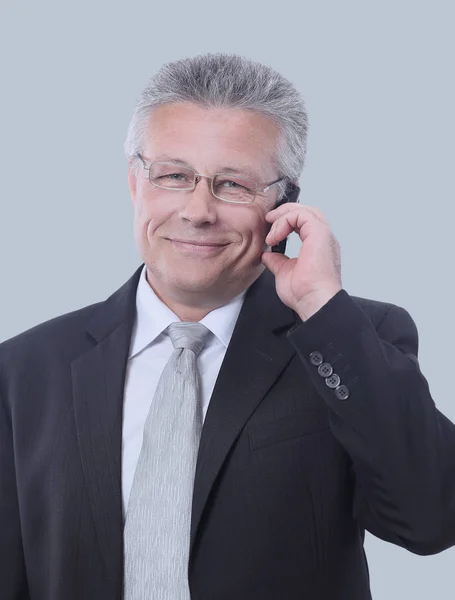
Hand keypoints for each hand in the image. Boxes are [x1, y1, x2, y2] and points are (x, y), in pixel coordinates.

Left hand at [261, 204, 342, 320]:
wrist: (314, 302)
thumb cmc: (305, 294)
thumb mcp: (284, 273)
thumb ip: (277, 261)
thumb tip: (268, 255)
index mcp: (317, 247)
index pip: (304, 223)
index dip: (286, 221)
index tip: (270, 231)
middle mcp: (323, 239)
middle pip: (307, 212)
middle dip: (285, 212)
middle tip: (268, 219)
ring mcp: (323, 236)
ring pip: (305, 210)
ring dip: (284, 216)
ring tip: (271, 229)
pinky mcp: (320, 234)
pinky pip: (302, 215)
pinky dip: (285, 221)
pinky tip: (276, 236)